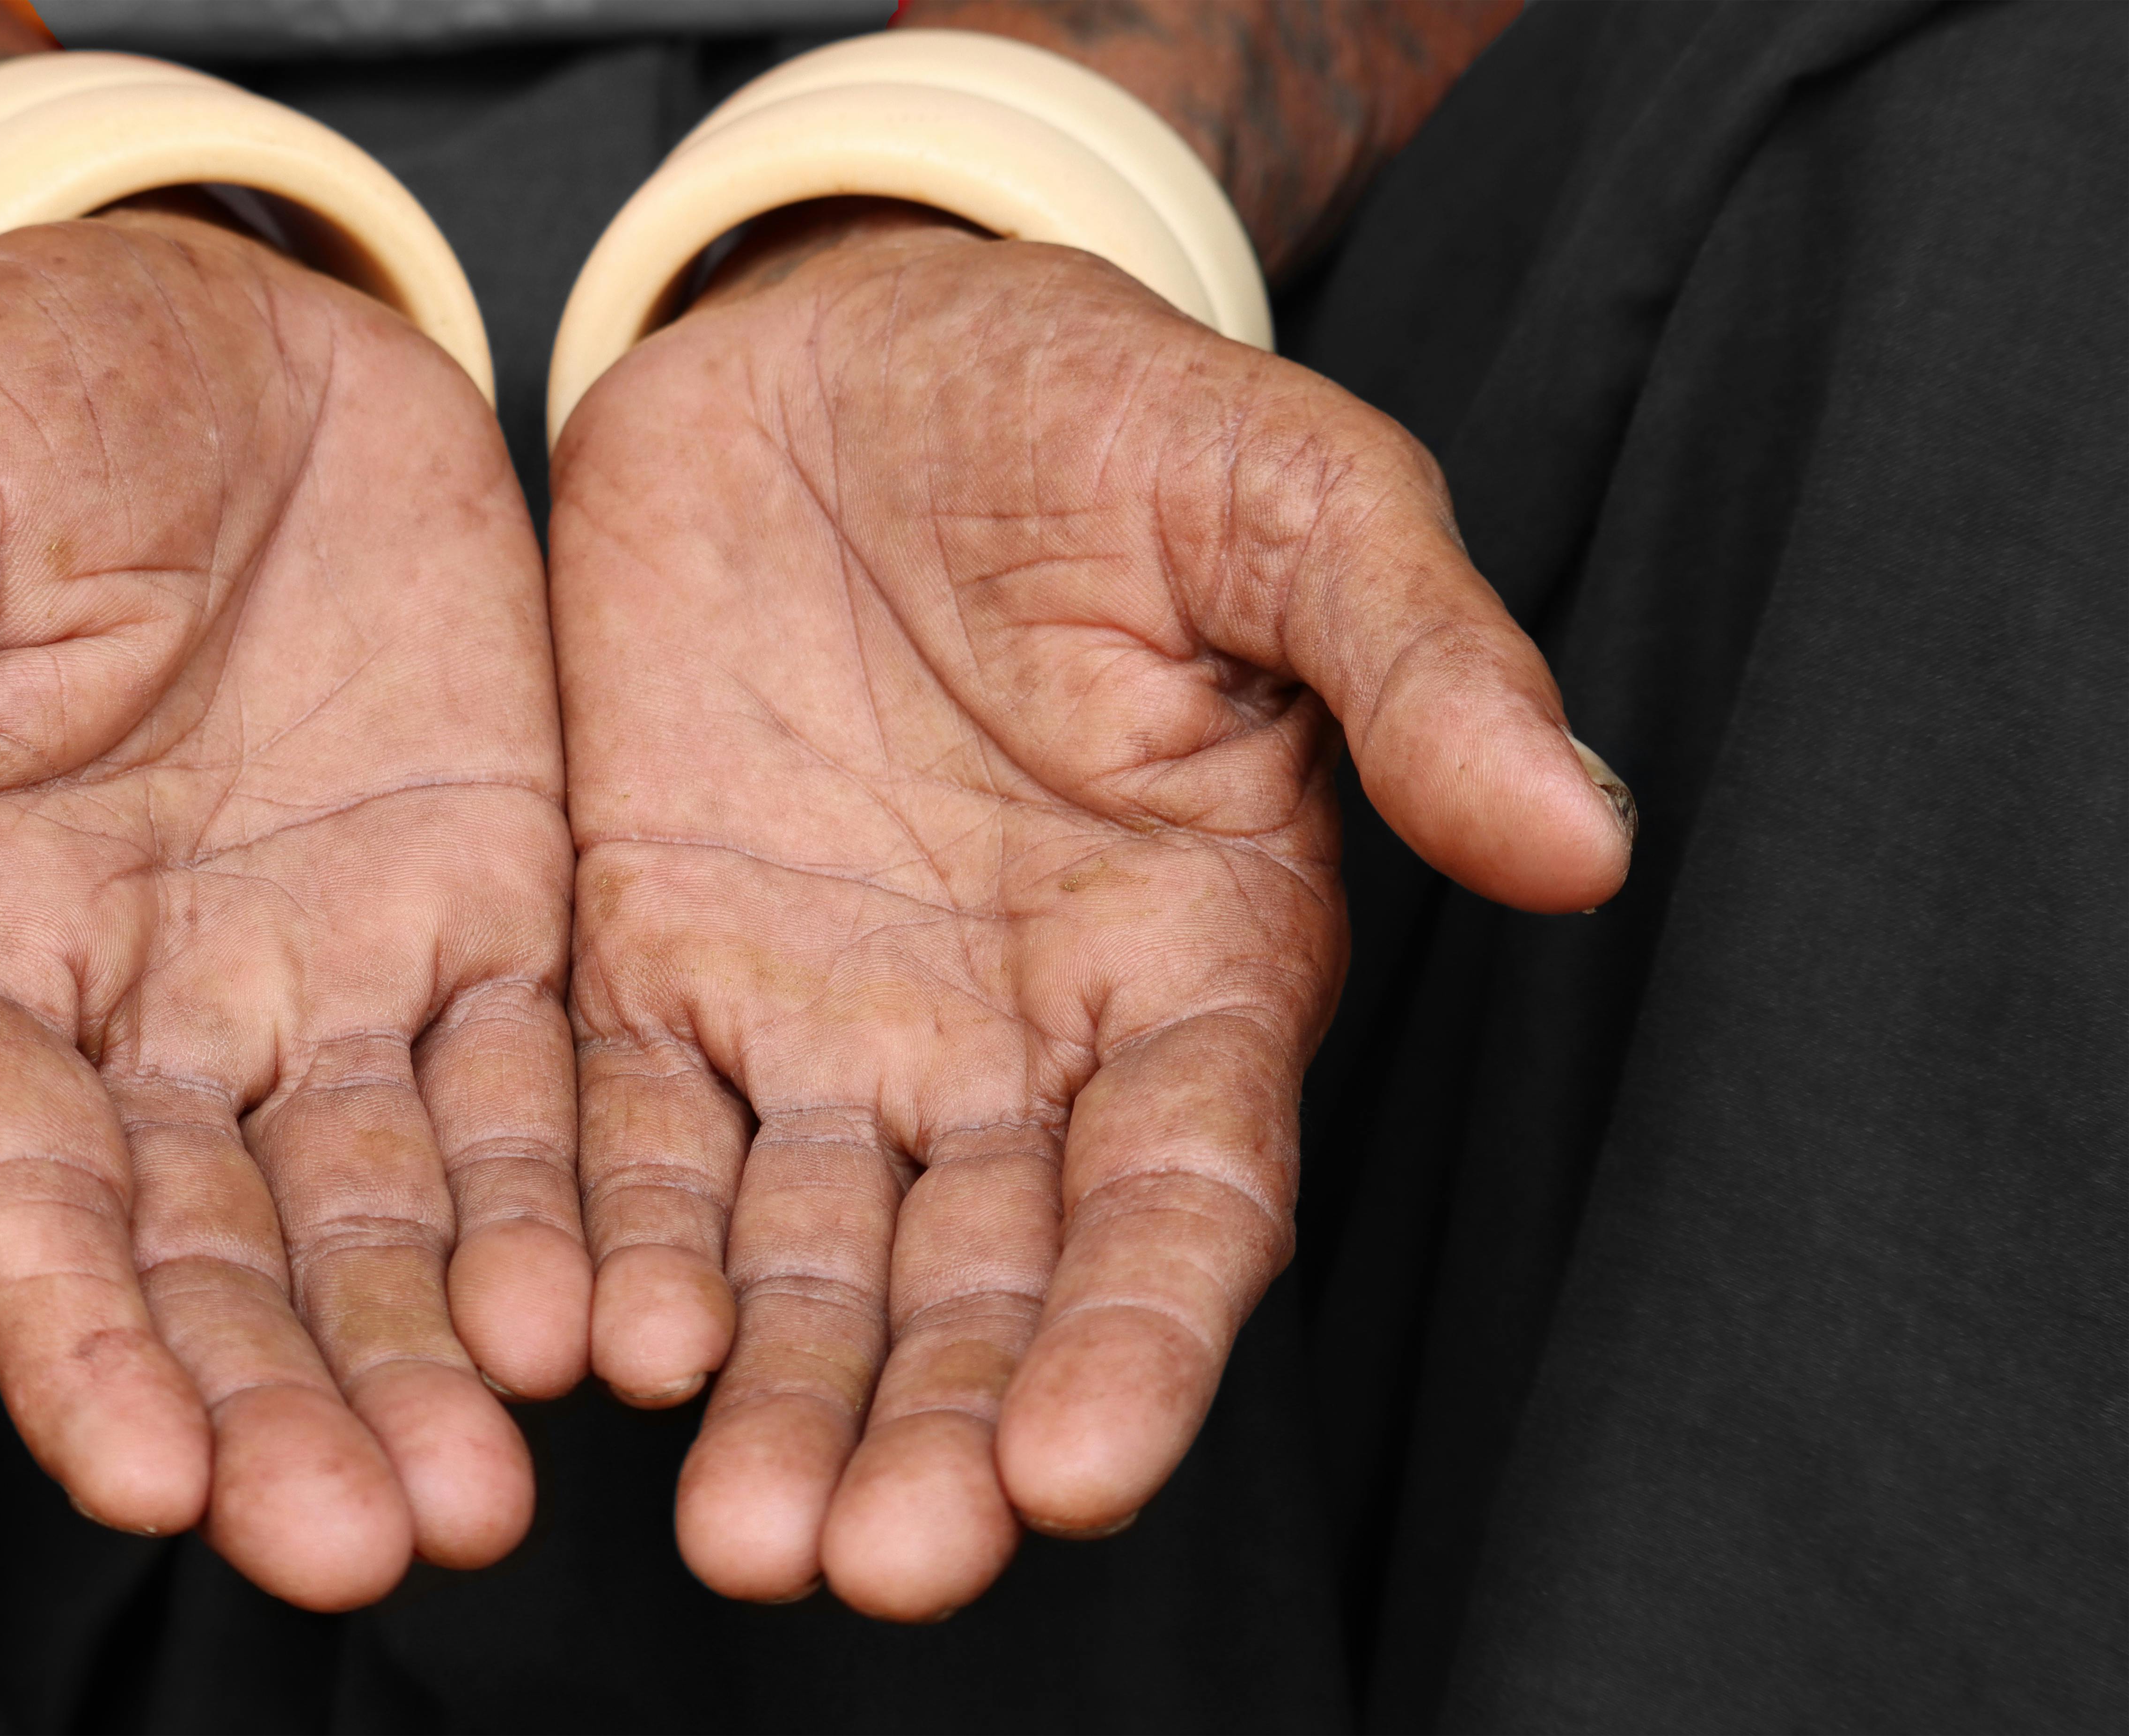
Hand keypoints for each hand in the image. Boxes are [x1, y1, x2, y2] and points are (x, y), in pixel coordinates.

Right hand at [0, 208, 587, 1609]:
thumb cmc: (2, 407)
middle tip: (374, 1546)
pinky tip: (622, 1323)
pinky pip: (534, 1091)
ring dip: (433, 1362)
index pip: (13, 1191)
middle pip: (211, 1254)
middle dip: (282, 1407)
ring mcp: (324, 977)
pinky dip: (572, 1210)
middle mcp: (149, 1014)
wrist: (219, 332)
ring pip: (381, 1217)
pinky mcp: (484, 914)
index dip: (72, 1339)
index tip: (145, 1478)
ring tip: (494, 1500)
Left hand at [549, 203, 1630, 1620]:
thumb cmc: (1097, 407)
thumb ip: (1418, 664)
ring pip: (803, 1257)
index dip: (1138, 1340)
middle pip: (985, 1283)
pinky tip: (586, 1343)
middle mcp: (1011, 1039)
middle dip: (936, 1428)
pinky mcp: (655, 959)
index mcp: (1192, 959)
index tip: (1081, 1470)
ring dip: (770, 1396)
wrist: (843, 342)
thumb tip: (1585, 837)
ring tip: (731, 1533)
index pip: (1180, 1199)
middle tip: (871, 1562)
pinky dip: (610, 1243)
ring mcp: (828, 1016)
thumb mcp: (1283, 489)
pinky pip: (631, 1132)